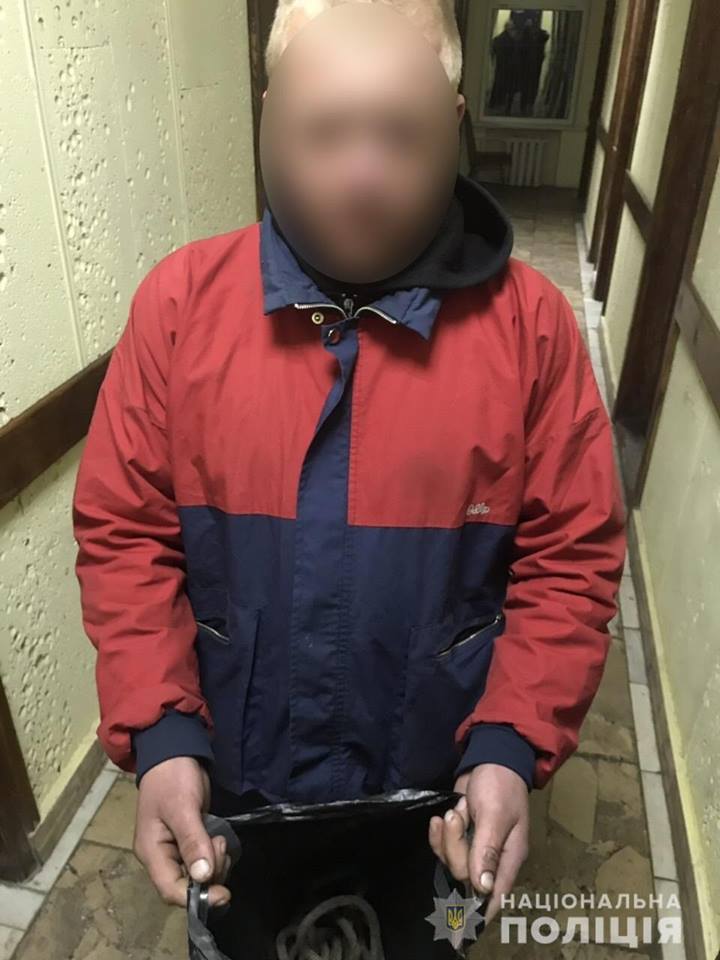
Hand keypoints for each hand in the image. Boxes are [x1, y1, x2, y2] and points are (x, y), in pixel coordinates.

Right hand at [133, 756, 231, 907]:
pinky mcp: (188, 841)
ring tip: (218, 838)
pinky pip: (203, 861)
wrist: (174, 751)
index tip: (223, 893)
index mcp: (152, 852)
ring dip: (215, 863)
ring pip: (198, 875)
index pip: (170, 890)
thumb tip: (203, 878)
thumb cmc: (173, 778)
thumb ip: (192, 841)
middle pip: (187, 886)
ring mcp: (175, 849)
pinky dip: (214, 855)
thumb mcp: (183, 807)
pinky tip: (218, 838)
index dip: (195, 897)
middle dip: (210, 873)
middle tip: (219, 844)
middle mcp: (161, 856)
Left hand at [428, 764, 528, 924]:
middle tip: (458, 818)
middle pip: (463, 874)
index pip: (494, 896)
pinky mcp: (460, 835)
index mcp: (508, 857)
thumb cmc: (500, 786)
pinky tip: (442, 816)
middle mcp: (491, 858)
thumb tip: (482, 888)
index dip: (478, 913)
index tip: (458, 930)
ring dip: (448, 835)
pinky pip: (443, 846)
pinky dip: (439, 832)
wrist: (491, 758)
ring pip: (450, 860)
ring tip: (457, 811)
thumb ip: (487, 850)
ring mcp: (474, 847)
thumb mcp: (496, 816)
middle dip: (455, 847)